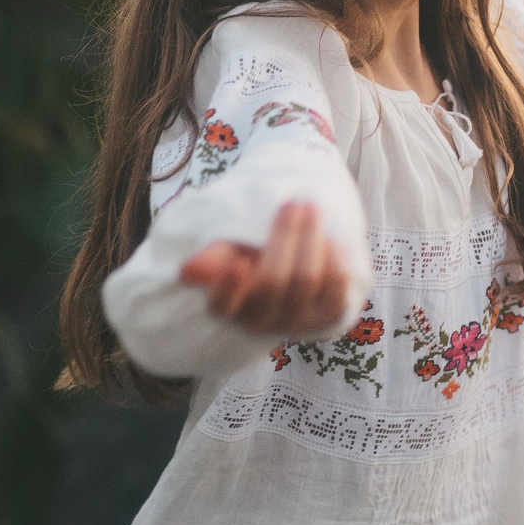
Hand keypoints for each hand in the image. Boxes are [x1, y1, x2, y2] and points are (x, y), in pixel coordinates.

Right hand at [176, 200, 350, 335]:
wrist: (292, 255)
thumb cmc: (250, 247)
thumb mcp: (229, 245)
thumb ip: (214, 256)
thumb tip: (188, 271)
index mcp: (227, 305)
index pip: (221, 305)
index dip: (229, 289)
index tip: (238, 264)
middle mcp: (258, 320)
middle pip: (272, 282)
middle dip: (285, 237)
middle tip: (294, 203)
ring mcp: (294, 321)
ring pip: (306, 280)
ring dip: (310, 238)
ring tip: (311, 208)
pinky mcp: (326, 314)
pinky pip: (335, 284)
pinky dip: (333, 255)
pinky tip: (326, 238)